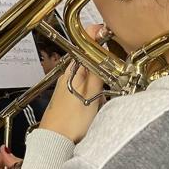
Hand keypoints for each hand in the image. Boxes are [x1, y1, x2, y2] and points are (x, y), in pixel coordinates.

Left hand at [39, 24, 103, 142]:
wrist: (56, 140)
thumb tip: (100, 48)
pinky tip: (99, 89)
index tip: (105, 28)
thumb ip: (97, 72)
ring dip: (98, 68)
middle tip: (112, 47)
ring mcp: (67, 85)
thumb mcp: (91, 94)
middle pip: (86, 57)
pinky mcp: (68, 96)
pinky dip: (93, 81)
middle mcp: (68, 75)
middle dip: (99, 52)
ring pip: (86, 70)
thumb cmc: (72, 120)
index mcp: (72, 70)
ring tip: (108, 68)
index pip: (84, 44)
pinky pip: (83, 82)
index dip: (95, 34)